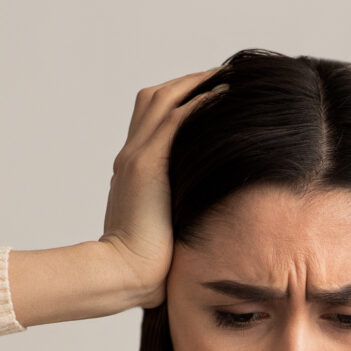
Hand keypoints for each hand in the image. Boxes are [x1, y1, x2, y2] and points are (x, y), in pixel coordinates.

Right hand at [99, 70, 220, 306]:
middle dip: (189, 82)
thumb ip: (173, 211)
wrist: (122, 274)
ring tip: (228, 76)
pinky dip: (199, 101)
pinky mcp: (147, 165)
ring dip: (197, 83)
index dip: (178, 100)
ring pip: (164, 99)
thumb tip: (199, 218)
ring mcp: (136, 157)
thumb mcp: (162, 228)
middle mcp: (131, 155)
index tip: (209, 95)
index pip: (151, 118)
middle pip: (155, 98)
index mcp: (132, 168)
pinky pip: (175, 119)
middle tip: (223, 75)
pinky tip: (223, 94)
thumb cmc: (145, 264)